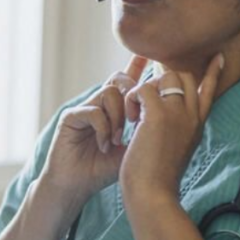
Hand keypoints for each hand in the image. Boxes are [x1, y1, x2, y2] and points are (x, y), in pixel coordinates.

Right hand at [39, 55, 149, 211]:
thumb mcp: (132, 148)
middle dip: (132, 96)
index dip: (137, 65)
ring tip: (117, 140)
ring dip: (118, 117)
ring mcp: (84, 108)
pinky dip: (103, 129)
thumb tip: (168, 114)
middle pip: (120, 80)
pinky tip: (104, 145)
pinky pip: (94, 111)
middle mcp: (98, 104)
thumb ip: (145, 129)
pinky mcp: (70, 117)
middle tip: (136, 120)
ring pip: (109, 93)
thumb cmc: (102, 170)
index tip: (150, 52)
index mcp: (114, 110)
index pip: (127, 80)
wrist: (76, 187)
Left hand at [120, 54, 222, 209]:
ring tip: (136, 115)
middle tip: (145, 101)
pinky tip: (130, 119)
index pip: (209, 91)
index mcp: (197, 125)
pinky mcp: (159, 116)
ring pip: (165, 77)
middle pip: (185, 76)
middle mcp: (192, 116)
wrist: (154, 195)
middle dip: (162, 80)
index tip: (218, 58)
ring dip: (145, 90)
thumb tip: (164, 122)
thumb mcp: (175, 151)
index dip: (212, 74)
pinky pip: (143, 88)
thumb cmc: (158, 179)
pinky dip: (132, 99)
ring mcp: (178, 114)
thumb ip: (176, 131)